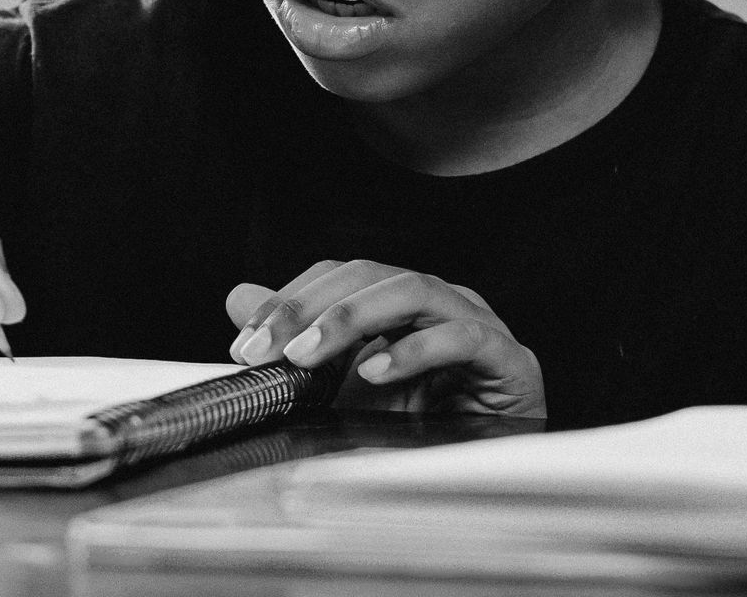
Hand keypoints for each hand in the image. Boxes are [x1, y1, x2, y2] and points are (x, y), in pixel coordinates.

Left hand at [226, 260, 543, 416]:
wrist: (488, 471)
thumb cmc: (422, 422)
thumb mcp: (342, 384)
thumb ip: (296, 338)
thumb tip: (238, 297)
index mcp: (400, 301)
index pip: (340, 276)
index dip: (290, 299)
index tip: (245, 342)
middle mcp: (438, 301)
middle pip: (369, 275)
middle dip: (309, 308)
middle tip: (264, 349)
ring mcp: (476, 324)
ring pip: (412, 290)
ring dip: (351, 320)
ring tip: (306, 355)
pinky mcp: (508, 361)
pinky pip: (463, 337)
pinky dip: (414, 351)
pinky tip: (376, 373)